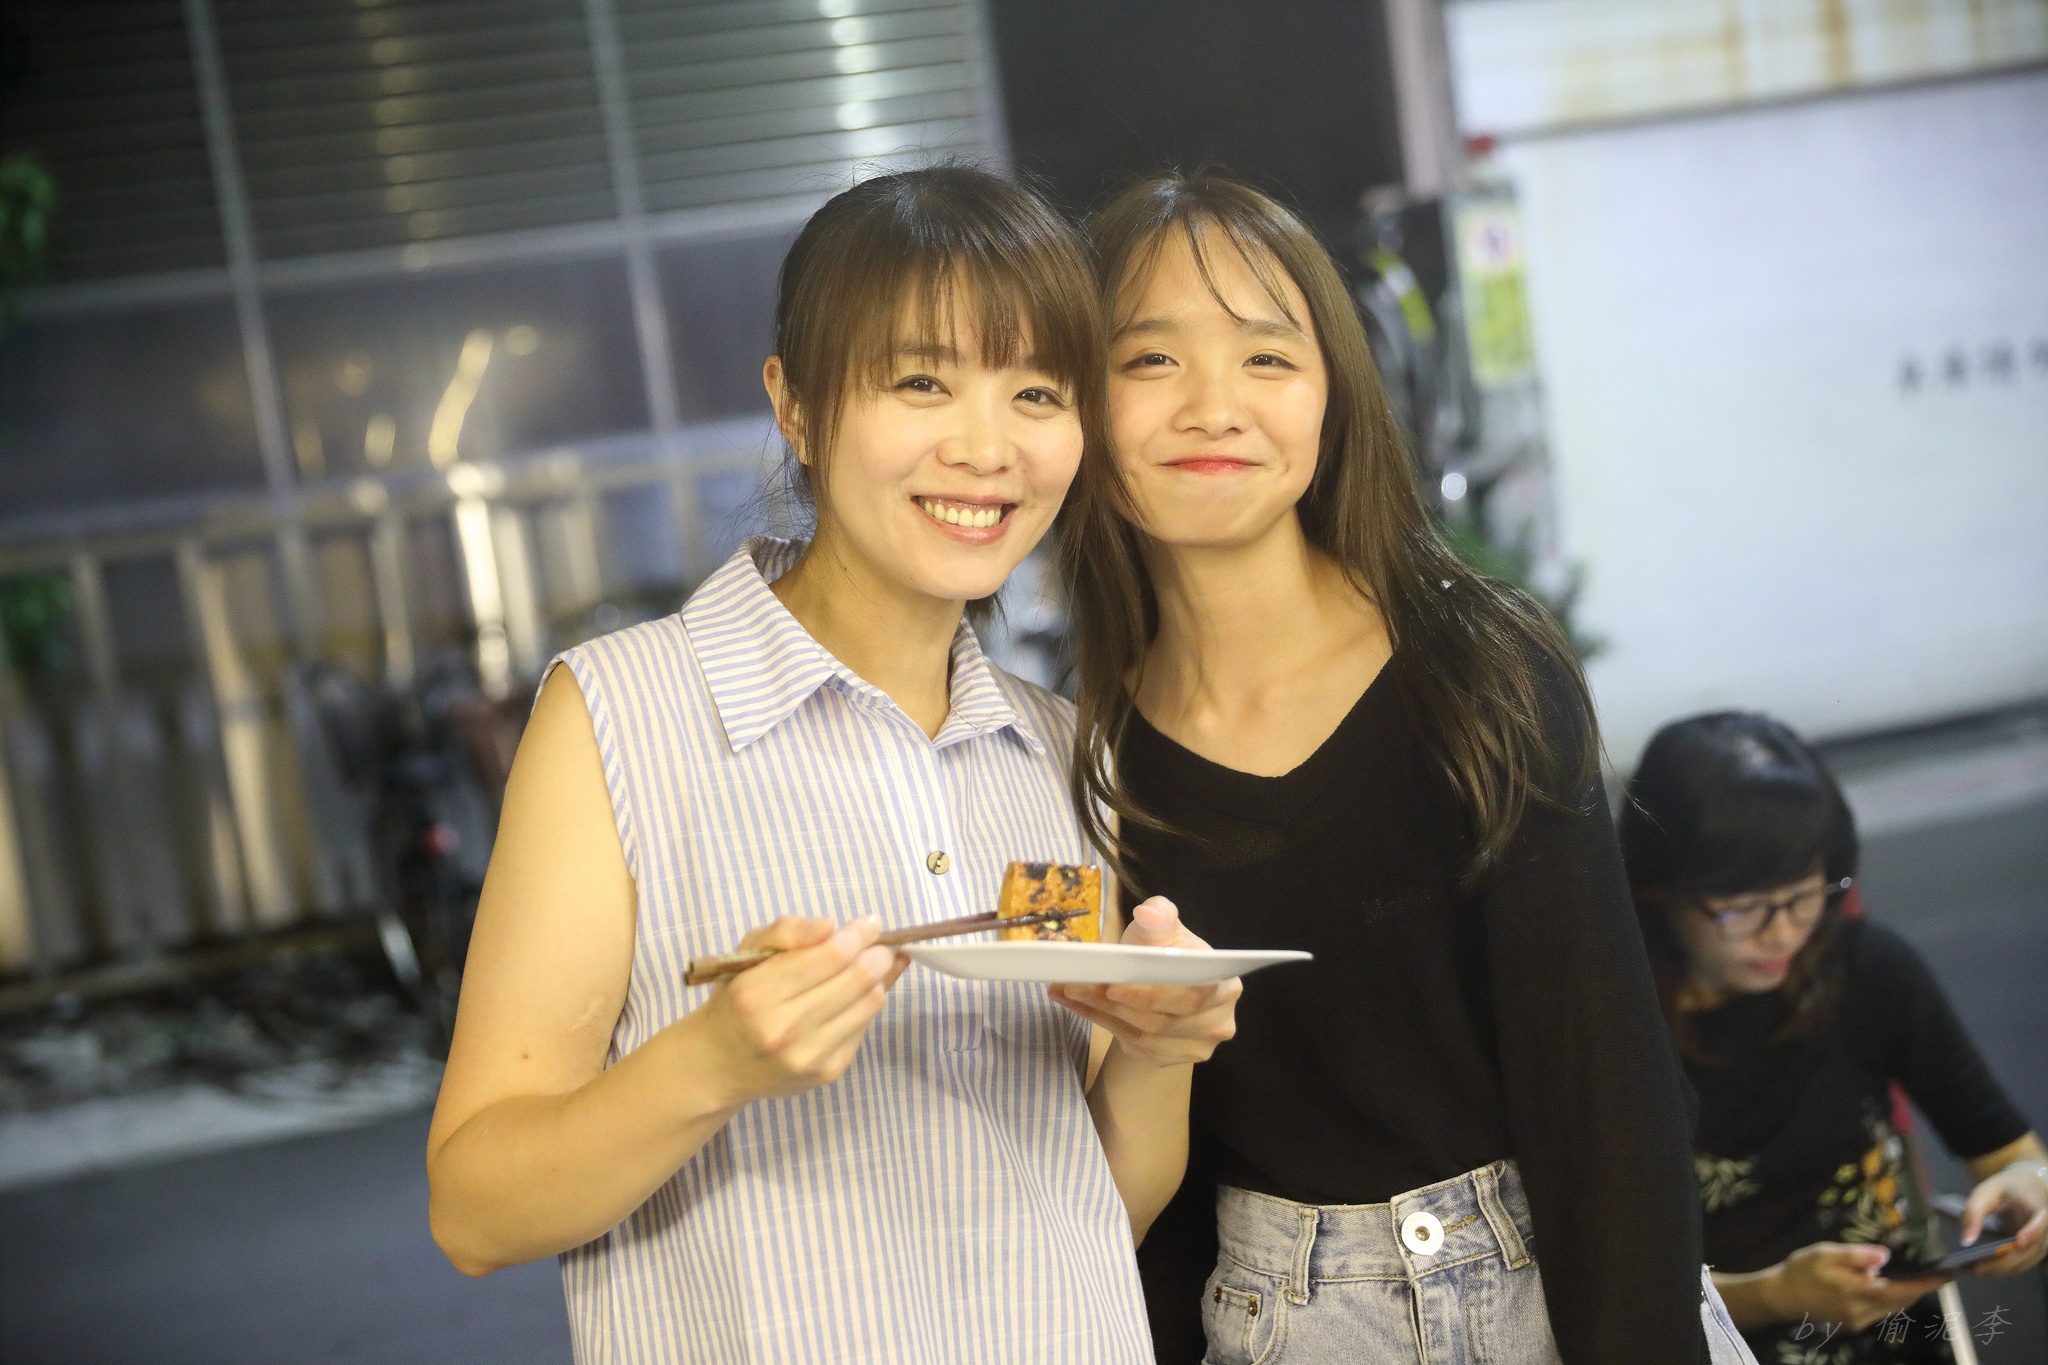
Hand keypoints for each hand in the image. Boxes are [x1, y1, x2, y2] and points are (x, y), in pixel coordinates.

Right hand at [688, 917, 900, 1107]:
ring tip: (868, 968)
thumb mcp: (747, 952)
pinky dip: (865, 1006)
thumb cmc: (736, 999)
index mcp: (758, 992)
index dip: (859, 934)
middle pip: (858, 979)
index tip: (871, 923)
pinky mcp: (827, 1072)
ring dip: (878, 979)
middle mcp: (783, 1028)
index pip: (831, 955)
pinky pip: (865, 1027)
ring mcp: (808, 1055)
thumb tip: (831, 925)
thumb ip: (787, 931)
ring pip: (870, 1004)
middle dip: (878, 955)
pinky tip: (853, 998)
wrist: (719, 1065)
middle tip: (878, 946)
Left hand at [1049, 896, 1239, 1069]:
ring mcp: (1195, 1047)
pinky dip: (1101, 1024)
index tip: (1112, 985)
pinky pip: (1131, 1045)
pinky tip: (1077, 1005)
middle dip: (1113, 1003)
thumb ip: (1160, 916)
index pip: (1191, 996)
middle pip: (1161, 1021)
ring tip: (1068, 991)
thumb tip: (1149, 914)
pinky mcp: (1168, 1060)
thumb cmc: (1165, 953)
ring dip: (1099, 1013)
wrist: (1162, 984)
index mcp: (1224, 986)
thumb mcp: (1162, 928)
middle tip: (1073, 985)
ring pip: (1141, 1035)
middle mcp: (1217, 1023)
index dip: (1152, 995)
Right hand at [1762, 1242, 1948, 1333]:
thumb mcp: (1824, 1254)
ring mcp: (1857, 1320)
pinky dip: (1893, 1299)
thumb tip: (1884, 1256)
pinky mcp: (1854, 1323)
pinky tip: (1893, 1286)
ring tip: (1922, 1278)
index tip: (1945, 1275)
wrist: (1780, 1297)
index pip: (1899, 1290)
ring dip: (1908, 1294)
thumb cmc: (1800, 1270)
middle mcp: (1860, 1312)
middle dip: (1921, 1288)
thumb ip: (1856, 1256)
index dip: (1924, 1283)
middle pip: (1900, 1302)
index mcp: (1854, 1293)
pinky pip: (1882, 1311)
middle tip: (1939, 1274)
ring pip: (1893, 1308)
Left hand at [1958, 1164, 2047, 1275]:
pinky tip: (1975, 1269)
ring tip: (1966, 1270)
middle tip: (1971, 1268)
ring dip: (1996, 1270)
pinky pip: (2016, 1265)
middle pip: (2026, 1252)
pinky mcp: (2031, 1254)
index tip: (2020, 1241)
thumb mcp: (1985, 1193)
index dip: (2032, 1232)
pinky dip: (1997, 1269)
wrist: (2025, 1189)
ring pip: (2021, 1264)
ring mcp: (2039, 1246)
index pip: (2040, 1223)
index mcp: (2038, 1209)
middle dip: (1999, 1263)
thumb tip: (1966, 1241)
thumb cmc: (2005, 1189)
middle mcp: (2044, 1232)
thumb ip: (1974, 1213)